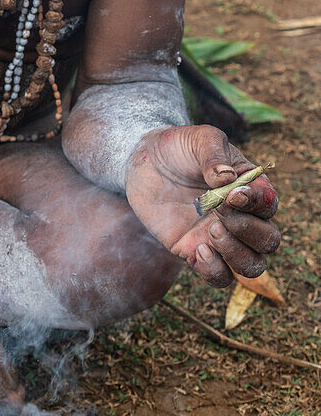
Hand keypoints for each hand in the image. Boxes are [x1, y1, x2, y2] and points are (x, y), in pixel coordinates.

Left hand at [125, 125, 279, 287]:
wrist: (144, 161)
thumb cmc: (180, 147)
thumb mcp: (200, 139)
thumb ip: (214, 155)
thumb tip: (227, 179)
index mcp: (250, 189)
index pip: (269, 205)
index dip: (257, 204)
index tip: (233, 194)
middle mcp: (241, 217)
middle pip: (268, 241)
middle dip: (249, 230)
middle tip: (220, 211)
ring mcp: (220, 237)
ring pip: (251, 265)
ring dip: (237, 254)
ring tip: (212, 231)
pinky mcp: (195, 251)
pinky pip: (218, 276)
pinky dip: (215, 270)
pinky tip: (199, 250)